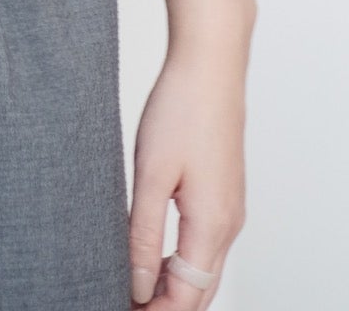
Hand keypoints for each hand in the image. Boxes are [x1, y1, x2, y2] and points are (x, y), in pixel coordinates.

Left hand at [130, 0, 254, 305]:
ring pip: (204, 269)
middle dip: (165, 307)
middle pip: (200, 291)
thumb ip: (143, 234)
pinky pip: (206, 244)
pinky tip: (152, 253)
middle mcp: (229, 224)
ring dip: (172, 286)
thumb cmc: (181, 109)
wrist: (211, 61)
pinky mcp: (224, 191)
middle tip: (122, 302)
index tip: (118, 309)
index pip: (187, 298)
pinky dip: (181, 261)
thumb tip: (138, 286)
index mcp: (212, 225)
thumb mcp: (151, 173)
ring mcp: (230, 208)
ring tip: (129, 285)